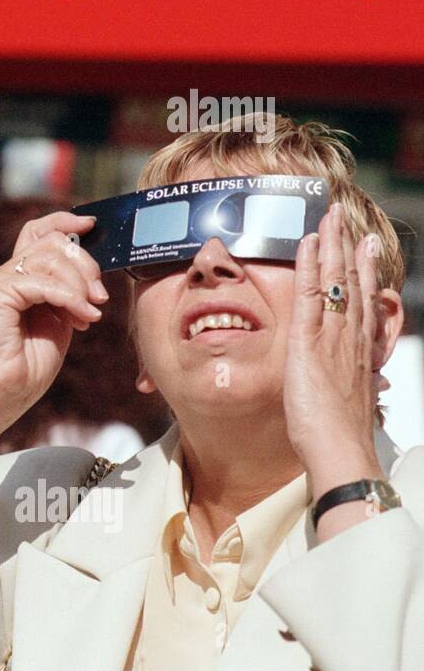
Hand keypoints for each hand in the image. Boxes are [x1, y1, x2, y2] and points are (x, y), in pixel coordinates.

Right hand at [0, 211, 108, 428]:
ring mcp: (0, 280)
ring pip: (51, 256)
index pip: (39, 231)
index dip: (65, 221)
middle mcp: (8, 273)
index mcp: (21, 276)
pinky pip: (43, 282)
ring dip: (80, 284)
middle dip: (86, 263)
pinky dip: (69, 299)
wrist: (2, 392)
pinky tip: (80, 320)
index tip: (91, 226)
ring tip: (90, 314)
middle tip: (100, 296)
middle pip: (53, 240)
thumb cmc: (28, 365)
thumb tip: (92, 280)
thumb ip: (69, 295)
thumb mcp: (59, 321)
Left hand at [284, 202, 383, 499]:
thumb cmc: (337, 437)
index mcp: (357, 351)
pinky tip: (306, 243)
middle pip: (350, 283)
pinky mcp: (309, 342)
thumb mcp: (345, 402)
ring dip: (330, 246)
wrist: (341, 452)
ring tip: (330, 218)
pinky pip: (308, 295)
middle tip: (344, 219)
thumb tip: (358, 385)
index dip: (362, 272)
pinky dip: (307, 266)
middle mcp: (350, 338)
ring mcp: (332, 337)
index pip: (362, 302)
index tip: (364, 246)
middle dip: (347, 248)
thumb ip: (347, 385)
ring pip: (333, 281)